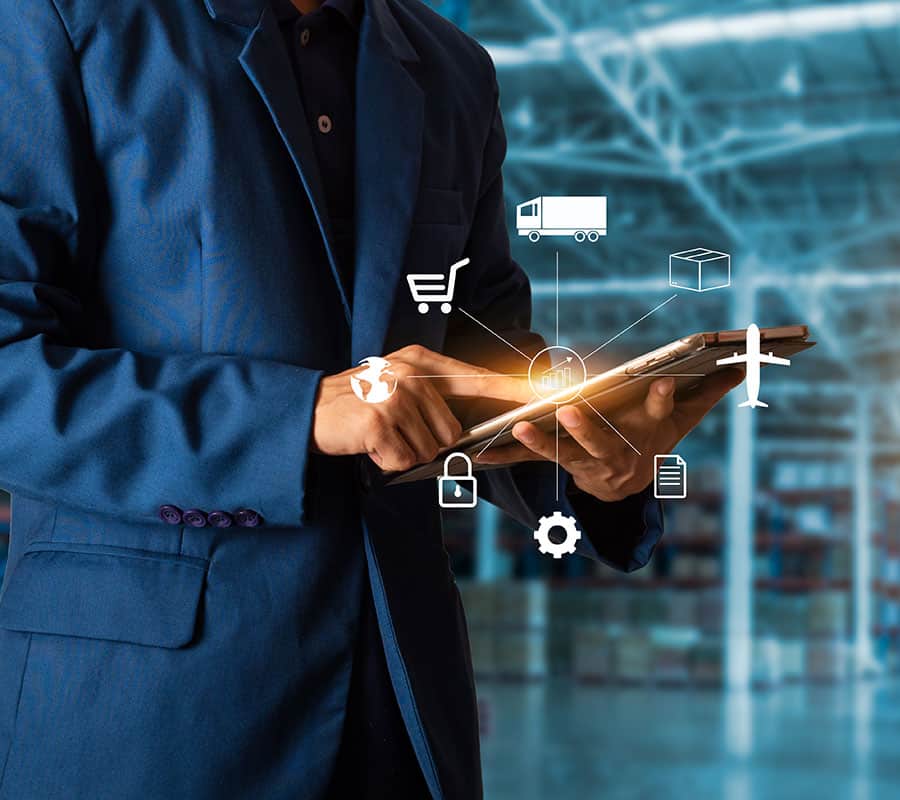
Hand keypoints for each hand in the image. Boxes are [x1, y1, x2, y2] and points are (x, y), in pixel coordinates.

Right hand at [312, 345, 532, 470]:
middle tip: (393, 432)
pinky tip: (370, 445)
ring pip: (429, 450)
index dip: (513, 389)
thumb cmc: (356, 403)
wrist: (307, 410)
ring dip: (405, 453)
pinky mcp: (380, 422)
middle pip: (451, 431)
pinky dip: (387, 463)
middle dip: (425, 443)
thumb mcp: (396, 385)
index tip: (548, 392)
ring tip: (379, 436)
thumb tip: (462, 432)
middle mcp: (412, 376)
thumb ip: (432, 399)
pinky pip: (404, 461)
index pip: (478, 378)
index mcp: (421, 362)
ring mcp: (396, 397)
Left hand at [475, 369, 742, 501]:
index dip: (659, 402)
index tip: (660, 383)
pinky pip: (535, 460)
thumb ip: (709, 391)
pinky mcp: (563, 464)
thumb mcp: (683, 419)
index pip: (658, 416)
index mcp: (649, 436)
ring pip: (564, 453)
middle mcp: (618, 454)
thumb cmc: (654, 438)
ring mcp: (588, 463)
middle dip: (588, 428)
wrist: (626, 487)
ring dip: (541, 442)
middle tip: (569, 409)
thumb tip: (744, 361)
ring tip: (517, 425)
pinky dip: (510, 454)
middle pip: (603, 443)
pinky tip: (480, 453)